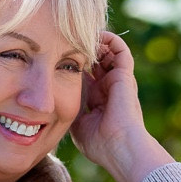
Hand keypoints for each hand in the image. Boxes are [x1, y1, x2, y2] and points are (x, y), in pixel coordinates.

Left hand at [70, 30, 174, 181]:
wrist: (120, 148)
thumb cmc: (100, 144)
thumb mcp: (78, 125)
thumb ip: (70, 108)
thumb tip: (56, 98)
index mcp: (99, 100)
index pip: (87, 76)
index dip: (75, 65)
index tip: (60, 55)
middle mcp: (109, 88)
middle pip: (97, 62)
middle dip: (84, 50)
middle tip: (68, 39)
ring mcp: (118, 81)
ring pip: (108, 53)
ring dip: (96, 42)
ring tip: (81, 33)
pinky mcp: (125, 75)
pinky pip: (120, 50)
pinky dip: (110, 39)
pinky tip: (96, 34)